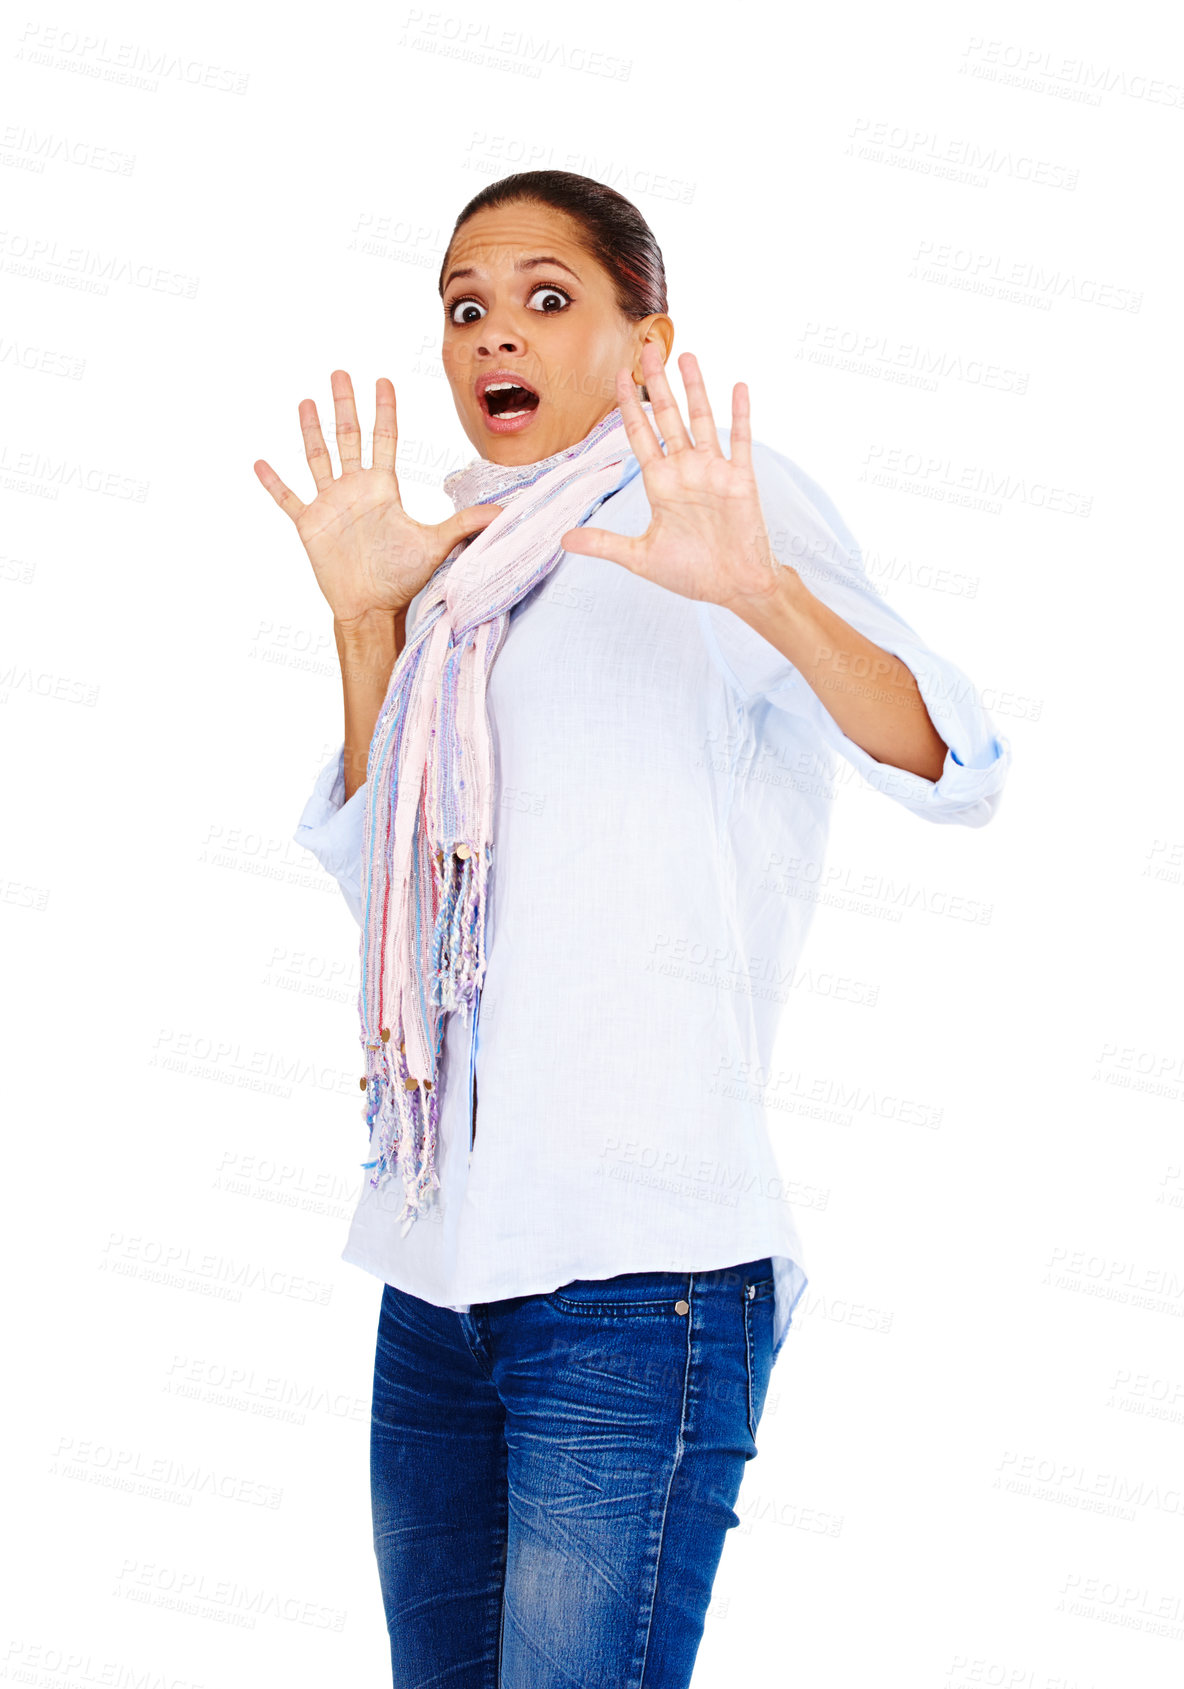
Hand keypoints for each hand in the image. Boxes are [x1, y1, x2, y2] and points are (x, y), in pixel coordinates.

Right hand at [254, 370, 501, 628]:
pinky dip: (274, 482)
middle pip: (348, 437)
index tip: (383, 380)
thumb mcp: (435, 545)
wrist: (372, 608)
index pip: (385, 439)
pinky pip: (288, 498)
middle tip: (340, 372)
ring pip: (317, 458)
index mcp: (383, 488)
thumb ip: (466, 524)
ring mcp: (330, 504)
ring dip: (311, 430)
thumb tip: (506, 513)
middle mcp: (355, 489)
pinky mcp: (309, 524)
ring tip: (306, 402)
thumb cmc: (402, 578)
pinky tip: (260, 462)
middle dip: (345, 405)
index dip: (384, 410)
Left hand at [560, 344, 783, 614]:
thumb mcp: (640, 558)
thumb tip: (562, 541)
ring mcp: (713, 471)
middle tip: (648, 347)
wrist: (735, 587)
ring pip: (701, 420)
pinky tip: (738, 386)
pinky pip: (741, 440)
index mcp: (660, 484)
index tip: (617, 375)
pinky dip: (740, 414)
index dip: (628, 405)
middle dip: (657, 383)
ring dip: (695, 389)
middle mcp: (685, 470)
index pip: (639, 435)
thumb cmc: (692, 573)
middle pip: (667, 416)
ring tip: (687, 356)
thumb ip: (604, 543)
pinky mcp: (740, 479)